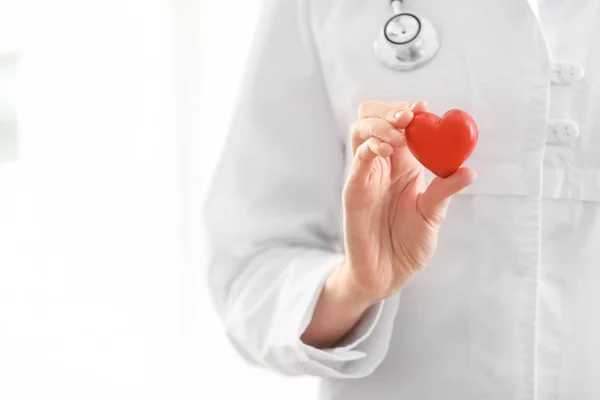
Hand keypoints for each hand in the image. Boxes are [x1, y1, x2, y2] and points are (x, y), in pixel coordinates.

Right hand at [301, 100, 475, 348]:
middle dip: (389, 110)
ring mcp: (365, 176)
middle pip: (372, 118)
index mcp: (401, 164)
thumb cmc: (408, 243)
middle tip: (410, 117)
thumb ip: (444, 189)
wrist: (388, 274)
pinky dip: (370, 148)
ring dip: (379, 124)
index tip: (425, 109)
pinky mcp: (353, 192)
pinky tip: (386, 150)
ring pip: (360, 132)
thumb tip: (469, 170)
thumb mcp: (432, 214)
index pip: (398, 124)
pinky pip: (357, 162)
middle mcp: (381, 164)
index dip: (408, 111)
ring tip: (400, 132)